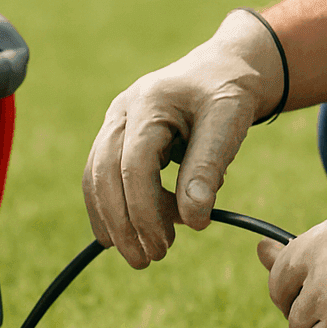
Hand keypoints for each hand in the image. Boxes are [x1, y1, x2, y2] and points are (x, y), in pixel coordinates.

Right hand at [83, 10, 282, 267]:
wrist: (224, 68)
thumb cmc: (230, 92)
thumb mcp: (228, 123)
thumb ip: (208, 167)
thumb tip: (193, 222)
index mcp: (149, 102)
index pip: (133, 165)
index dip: (144, 210)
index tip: (165, 246)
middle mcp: (122, 111)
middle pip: (104, 174)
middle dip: (123, 223)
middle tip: (149, 259)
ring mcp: (115, 123)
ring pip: (96, 178)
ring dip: (115, 220)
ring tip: (147, 251)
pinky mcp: (117, 137)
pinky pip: (102, 177)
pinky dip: (114, 208)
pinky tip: (134, 233)